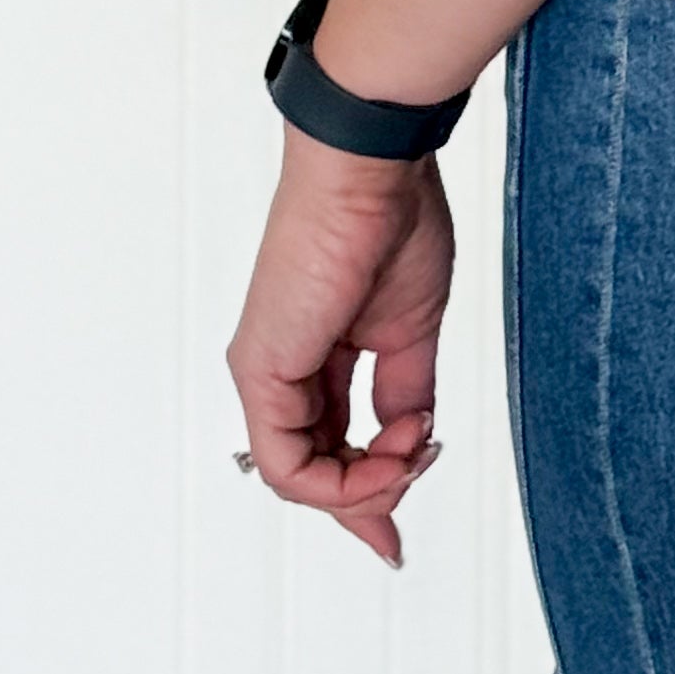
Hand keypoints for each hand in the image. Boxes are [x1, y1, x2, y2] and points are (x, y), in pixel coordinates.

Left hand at [225, 129, 456, 568]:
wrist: (371, 171)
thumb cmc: (392, 223)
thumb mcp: (413, 331)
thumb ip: (406, 397)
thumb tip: (411, 449)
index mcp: (318, 354)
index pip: (330, 445)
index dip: (370, 487)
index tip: (409, 502)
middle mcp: (283, 369)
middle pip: (315, 471)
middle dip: (370, 498)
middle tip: (412, 491)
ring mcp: (267, 373)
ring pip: (300, 479)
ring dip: (366, 486)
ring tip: (412, 453)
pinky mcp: (261, 373)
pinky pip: (289, 465)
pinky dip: (344, 478)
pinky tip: (391, 452)